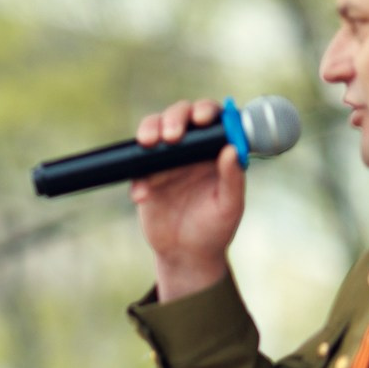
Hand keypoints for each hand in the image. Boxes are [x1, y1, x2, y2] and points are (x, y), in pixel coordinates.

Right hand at [129, 98, 245, 300]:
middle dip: (173, 118)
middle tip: (171, 135)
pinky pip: (136, 169)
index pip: (211, 120)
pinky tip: (143, 196)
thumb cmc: (215, 229)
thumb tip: (232, 148)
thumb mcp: (229, 206)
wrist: (186, 256)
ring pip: (154, 133)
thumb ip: (232, 178)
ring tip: (150, 144)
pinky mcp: (145, 180)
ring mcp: (165, 163)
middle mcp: (190, 151)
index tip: (203, 118)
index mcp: (214, 152)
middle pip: (179, 117)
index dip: (206, 111)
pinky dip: (138, 179)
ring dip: (149, 131)